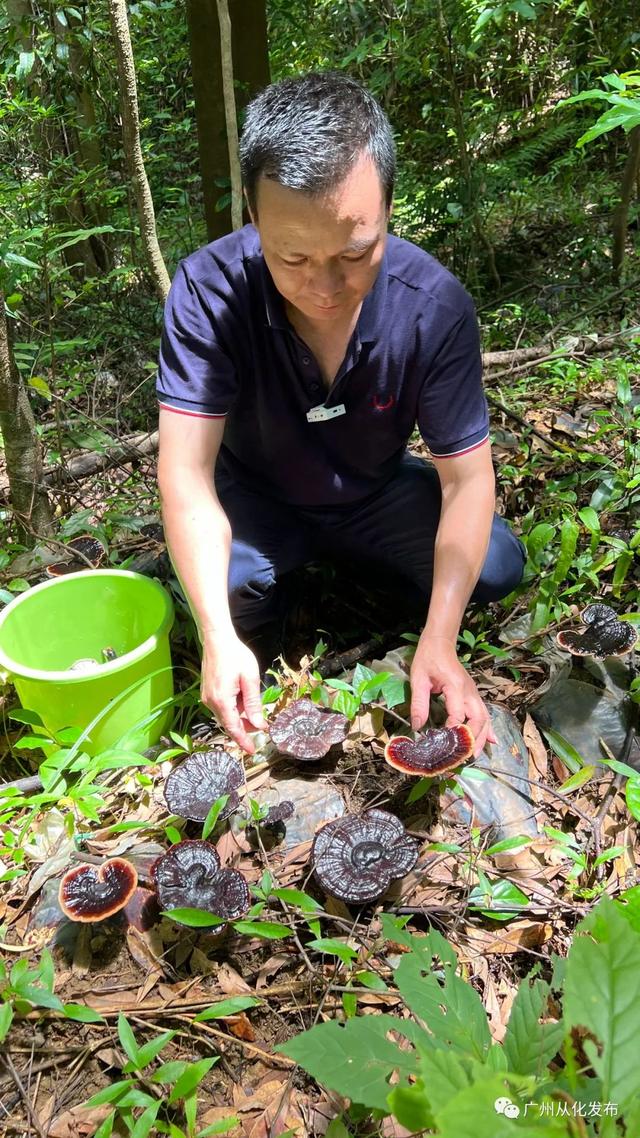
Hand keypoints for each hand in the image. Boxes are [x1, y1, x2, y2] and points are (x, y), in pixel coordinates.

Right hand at [201, 631, 265, 752]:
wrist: (217, 640)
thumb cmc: (235, 655)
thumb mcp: (250, 679)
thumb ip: (253, 704)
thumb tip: (258, 724)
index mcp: (222, 701)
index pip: (233, 728)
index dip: (243, 741)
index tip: (252, 750)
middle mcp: (211, 702)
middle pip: (229, 723)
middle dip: (245, 727)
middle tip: (261, 723)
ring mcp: (207, 697)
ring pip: (226, 716)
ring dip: (240, 715)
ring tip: (252, 703)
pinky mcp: (207, 693)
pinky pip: (222, 707)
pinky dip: (233, 708)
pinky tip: (242, 697)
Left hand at [409, 634, 495, 756]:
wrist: (440, 643)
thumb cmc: (428, 659)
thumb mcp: (418, 679)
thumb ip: (419, 703)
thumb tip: (417, 726)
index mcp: (455, 687)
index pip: (458, 714)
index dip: (453, 731)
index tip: (445, 745)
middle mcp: (469, 691)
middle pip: (478, 719)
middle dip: (474, 739)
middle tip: (466, 756)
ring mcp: (473, 693)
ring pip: (485, 717)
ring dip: (482, 736)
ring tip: (476, 754)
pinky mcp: (473, 694)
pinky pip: (485, 712)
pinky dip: (488, 728)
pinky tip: (492, 741)